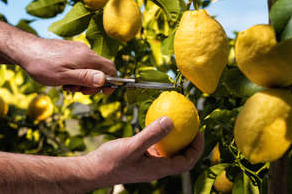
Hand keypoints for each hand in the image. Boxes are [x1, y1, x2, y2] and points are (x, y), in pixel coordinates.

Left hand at [16, 38, 116, 94]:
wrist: (24, 50)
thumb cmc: (41, 65)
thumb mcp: (63, 77)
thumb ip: (85, 78)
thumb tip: (104, 80)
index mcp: (86, 57)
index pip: (110, 68)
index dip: (112, 82)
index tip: (104, 93)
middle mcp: (85, 51)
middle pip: (100, 70)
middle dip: (92, 84)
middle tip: (77, 91)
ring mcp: (77, 49)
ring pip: (89, 68)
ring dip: (82, 80)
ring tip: (66, 86)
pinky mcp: (70, 49)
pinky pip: (81, 63)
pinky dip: (76, 74)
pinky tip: (63, 78)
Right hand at [84, 117, 204, 185]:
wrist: (92, 171)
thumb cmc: (110, 162)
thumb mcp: (132, 146)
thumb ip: (151, 134)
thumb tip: (171, 121)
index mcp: (158, 169)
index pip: (186, 162)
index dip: (197, 148)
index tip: (199, 131)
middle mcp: (156, 168)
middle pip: (180, 157)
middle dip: (189, 143)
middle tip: (191, 125)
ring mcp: (148, 164)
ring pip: (168, 152)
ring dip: (175, 139)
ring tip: (178, 122)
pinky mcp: (139, 159)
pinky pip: (155, 147)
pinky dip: (159, 137)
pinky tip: (156, 123)